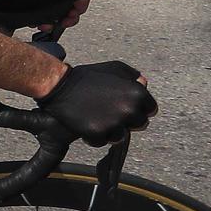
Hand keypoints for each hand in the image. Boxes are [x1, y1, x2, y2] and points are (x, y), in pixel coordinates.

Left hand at [0, 0, 89, 33]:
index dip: (79, 9)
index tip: (72, 14)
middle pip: (70, 9)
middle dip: (66, 19)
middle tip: (61, 23)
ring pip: (57, 16)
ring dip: (53, 23)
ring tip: (44, 25)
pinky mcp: (36, 7)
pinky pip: (44, 18)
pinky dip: (42, 23)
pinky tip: (37, 24)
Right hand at [39, 61, 156, 144]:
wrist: (60, 86)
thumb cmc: (88, 76)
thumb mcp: (114, 68)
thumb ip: (133, 76)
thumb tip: (143, 85)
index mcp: (137, 94)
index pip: (151, 109)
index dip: (138, 108)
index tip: (125, 107)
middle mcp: (129, 110)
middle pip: (139, 124)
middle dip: (127, 120)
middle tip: (110, 113)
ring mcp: (113, 124)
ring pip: (121, 136)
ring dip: (111, 130)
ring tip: (97, 119)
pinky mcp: (97, 134)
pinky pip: (102, 142)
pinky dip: (94, 136)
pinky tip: (86, 124)